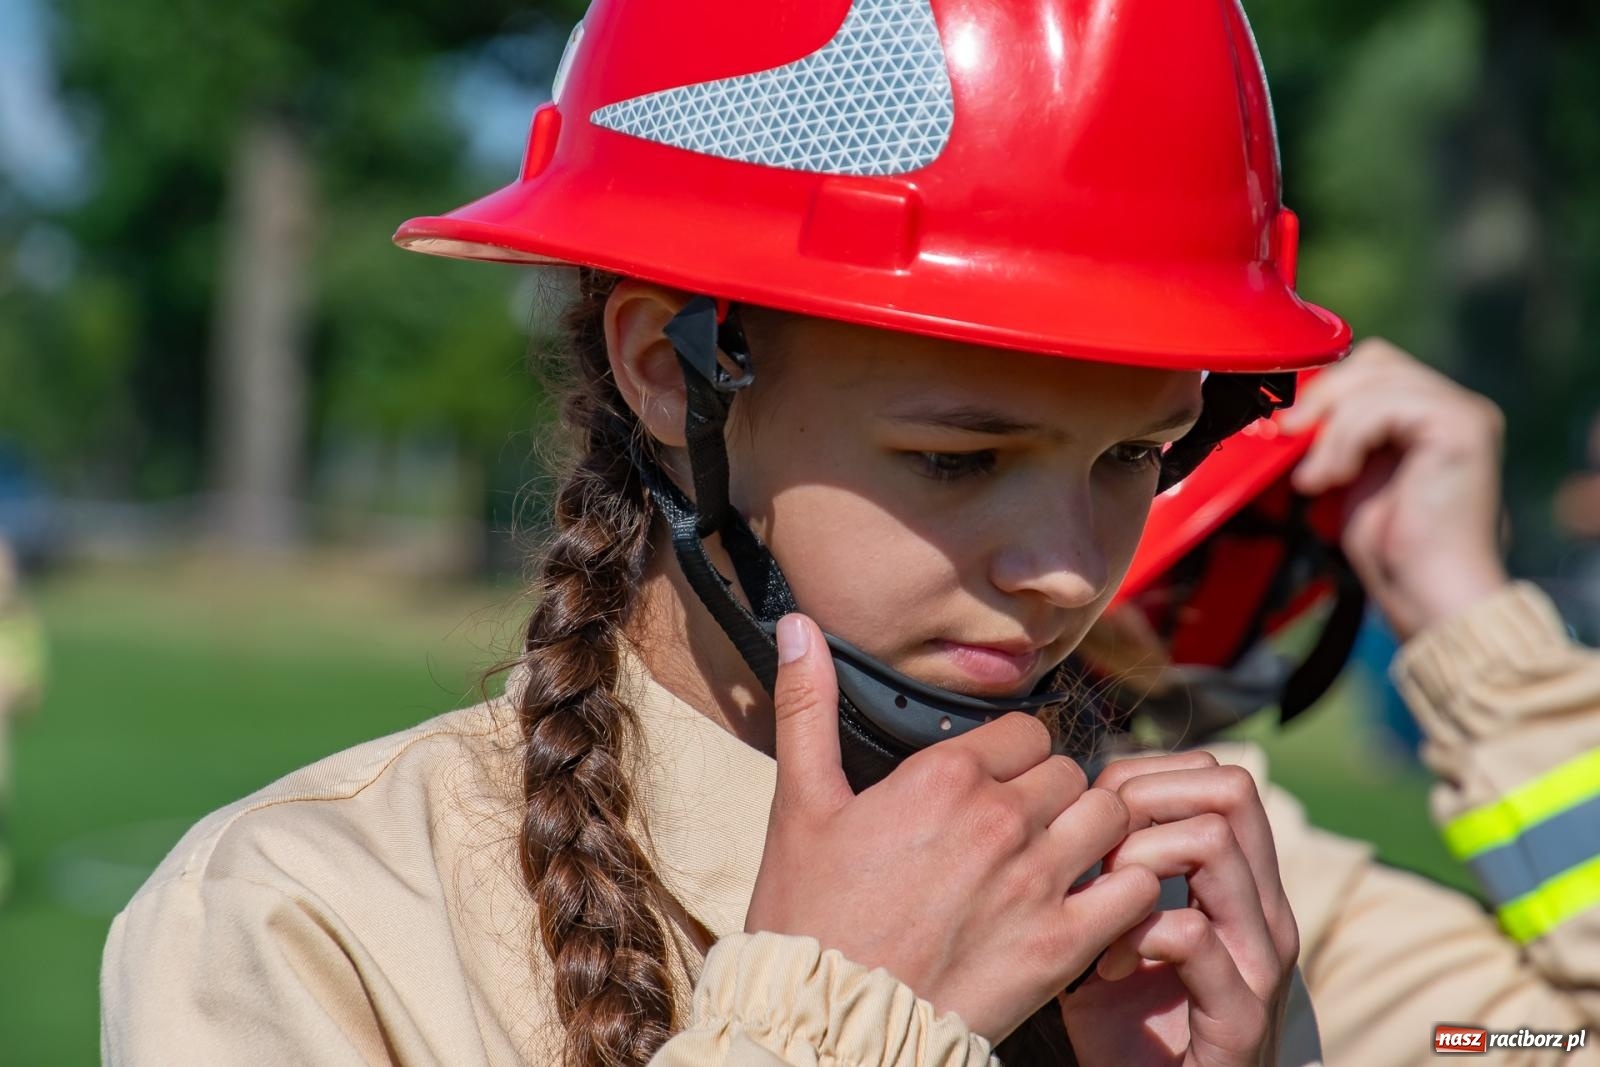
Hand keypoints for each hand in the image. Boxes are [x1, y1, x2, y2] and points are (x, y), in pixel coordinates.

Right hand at [744, 613, 1160, 1041]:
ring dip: (1094, 833)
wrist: (826, 1020)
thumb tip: (797, 625)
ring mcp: (1037, 882)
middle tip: (1022, 830)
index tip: (992, 788)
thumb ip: (807, 706)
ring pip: (1111, 817)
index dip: (1012, 758)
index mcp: (943, 776)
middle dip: (1051, 795)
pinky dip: (1126, 891)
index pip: (1025, 732)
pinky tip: (1093, 904)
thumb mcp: (798, 803)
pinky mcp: (1062, 945)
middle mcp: (1001, 818)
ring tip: (1063, 858)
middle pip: (1069, 773)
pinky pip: (1134, 891)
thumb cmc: (807, 914)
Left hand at [1059, 752, 1297, 1066]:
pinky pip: (1192, 933)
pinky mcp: (1242, 1015)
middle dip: (1146, 801)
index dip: (1147, 778)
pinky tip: (1109, 964)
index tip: (1098, 824)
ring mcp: (1261, 960)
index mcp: (1243, 885)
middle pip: (1231, 789)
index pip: (1217, 778)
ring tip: (1102, 902)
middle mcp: (1265, 911)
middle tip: (1101, 852)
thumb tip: (1067, 802)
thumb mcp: (1117, 927)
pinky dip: (1136, 935)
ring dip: (1138, 861)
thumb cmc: (1128, 1022)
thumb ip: (1110, 868)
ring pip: (1213, 842)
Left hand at [1281, 339, 1509, 640]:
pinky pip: (1383, 405)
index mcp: (1432, 415)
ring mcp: (1464, 412)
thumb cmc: (1394, 551)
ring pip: (1375, 379)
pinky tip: (1335, 477)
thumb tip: (1296, 412)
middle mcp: (1455, 406)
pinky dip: (1346, 438)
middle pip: (1374, 361)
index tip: (1284, 428)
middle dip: (1322, 398)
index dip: (1324, 389)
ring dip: (1331, 430)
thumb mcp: (1354, 476)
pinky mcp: (1463, 426)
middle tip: (1289, 437)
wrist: (1428, 593)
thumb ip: (1341, 436)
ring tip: (1317, 478)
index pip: (1372, 367)